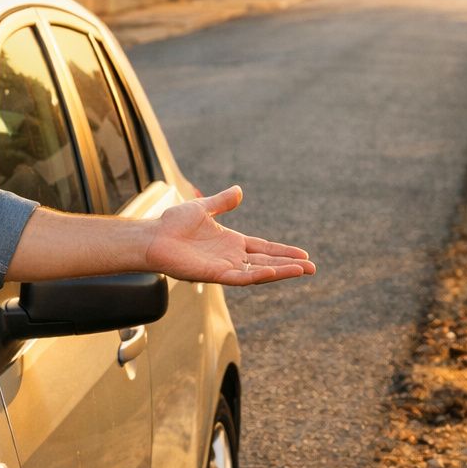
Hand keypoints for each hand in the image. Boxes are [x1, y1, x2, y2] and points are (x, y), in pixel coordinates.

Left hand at [145, 186, 314, 285]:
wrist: (153, 237)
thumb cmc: (172, 224)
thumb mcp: (203, 207)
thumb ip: (222, 202)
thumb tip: (239, 190)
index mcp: (231, 242)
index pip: (264, 248)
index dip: (283, 252)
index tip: (303, 255)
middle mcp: (231, 257)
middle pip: (267, 262)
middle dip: (290, 265)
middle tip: (313, 268)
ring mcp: (224, 267)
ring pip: (259, 271)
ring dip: (281, 272)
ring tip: (303, 271)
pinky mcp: (215, 274)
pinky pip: (241, 277)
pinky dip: (258, 275)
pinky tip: (274, 271)